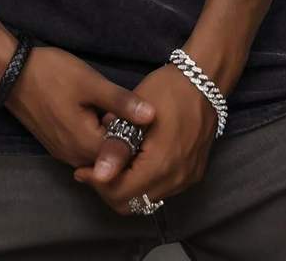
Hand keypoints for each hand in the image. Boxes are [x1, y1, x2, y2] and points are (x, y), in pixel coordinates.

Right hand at [3, 46, 156, 167]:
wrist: (11, 72)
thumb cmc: (52, 74)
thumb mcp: (90, 83)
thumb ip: (121, 102)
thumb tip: (153, 116)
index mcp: (85, 145)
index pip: (124, 156)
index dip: (140, 140)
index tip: (151, 122)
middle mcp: (74, 157)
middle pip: (110, 158)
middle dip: (127, 140)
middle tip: (141, 115)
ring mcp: (63, 152)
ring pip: (97, 152)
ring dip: (111, 138)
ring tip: (126, 114)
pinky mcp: (56, 143)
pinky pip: (84, 147)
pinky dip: (97, 136)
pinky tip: (104, 116)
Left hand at [72, 62, 218, 214]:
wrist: (203, 82)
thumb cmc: (166, 91)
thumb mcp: (133, 113)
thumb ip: (116, 146)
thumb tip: (97, 175)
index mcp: (161, 165)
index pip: (120, 194)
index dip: (97, 184)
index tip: (82, 168)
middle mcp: (177, 180)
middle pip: (132, 204)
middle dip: (109, 189)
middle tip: (94, 168)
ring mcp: (187, 179)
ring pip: (147, 200)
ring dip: (126, 187)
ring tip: (112, 161)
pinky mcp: (193, 174)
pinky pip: (161, 190)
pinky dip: (143, 183)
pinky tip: (133, 161)